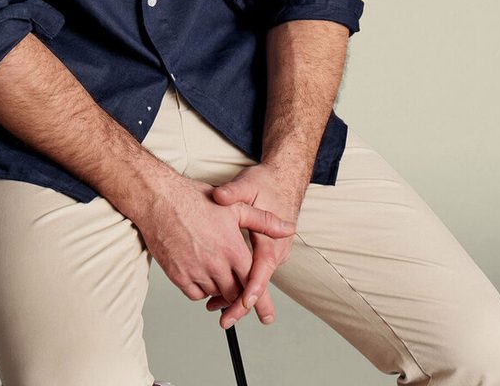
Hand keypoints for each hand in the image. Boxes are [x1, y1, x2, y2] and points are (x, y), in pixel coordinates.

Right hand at [133, 175, 295, 326]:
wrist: (159, 199)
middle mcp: (215, 264)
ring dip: (220, 289)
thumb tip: (288, 229)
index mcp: (232, 249)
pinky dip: (201, 289)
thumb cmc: (195, 199)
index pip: (252, 283)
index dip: (260, 300)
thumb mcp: (235, 206)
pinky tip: (202, 273)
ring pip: (215, 294)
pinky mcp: (178, 276)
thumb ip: (264, 221)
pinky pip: (195, 294)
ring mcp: (195, 271)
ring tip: (218, 272)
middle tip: (238, 288)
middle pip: (234, 293)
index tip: (266, 315)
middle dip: (239, 294)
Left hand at [206, 163, 303, 328]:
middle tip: (224, 320)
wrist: (283, 180)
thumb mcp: (247, 185)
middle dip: (241, 304)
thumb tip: (219, 197)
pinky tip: (221, 292)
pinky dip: (240, 285)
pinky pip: (254, 274)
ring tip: (217, 311)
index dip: (251, 288)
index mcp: (271, 239)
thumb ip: (233, 193)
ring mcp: (272, 254)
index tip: (241, 303)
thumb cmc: (265, 184)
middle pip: (258, 284)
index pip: (262, 270)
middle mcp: (275, 251)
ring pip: (255, 282)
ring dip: (238, 296)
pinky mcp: (266, 253)